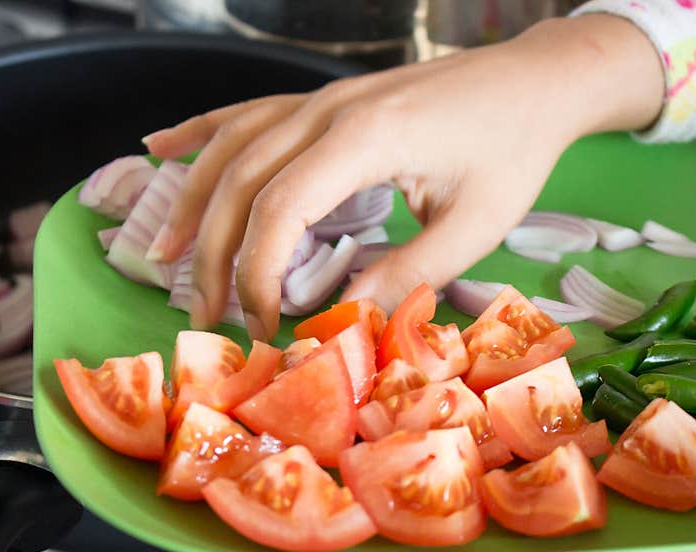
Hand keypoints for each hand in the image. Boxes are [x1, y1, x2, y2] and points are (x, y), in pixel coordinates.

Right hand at [144, 15, 662, 340]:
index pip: (279, 208)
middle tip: (206, 315)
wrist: (536, 81)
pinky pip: (246, 112)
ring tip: (164, 255)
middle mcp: (327, 109)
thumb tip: (340, 326)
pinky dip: (199, 132)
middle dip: (212, 254)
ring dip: (190, 201)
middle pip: (239, 180)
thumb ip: (404, 276)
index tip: (264, 325)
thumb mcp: (472, 227)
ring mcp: (320, 99)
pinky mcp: (323, 100)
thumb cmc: (514, 151)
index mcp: (364, 137)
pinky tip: (160, 146)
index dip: (256, 272)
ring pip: (230, 146)